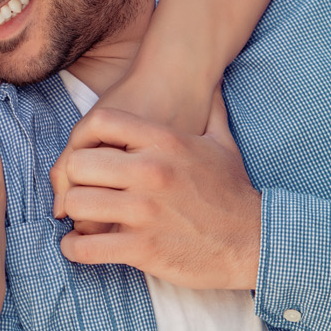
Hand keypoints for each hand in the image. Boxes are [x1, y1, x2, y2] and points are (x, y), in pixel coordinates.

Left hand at [50, 93, 261, 289]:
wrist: (257, 242)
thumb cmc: (233, 193)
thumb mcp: (222, 144)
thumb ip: (210, 110)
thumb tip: (214, 82)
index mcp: (165, 142)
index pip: (98, 123)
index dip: (84, 138)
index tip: (89, 156)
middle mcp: (151, 172)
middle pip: (77, 164)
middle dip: (74, 181)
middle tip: (81, 191)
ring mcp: (145, 211)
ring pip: (76, 204)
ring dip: (73, 215)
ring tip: (81, 219)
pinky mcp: (143, 248)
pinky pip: (85, 246)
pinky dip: (73, 248)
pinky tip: (77, 246)